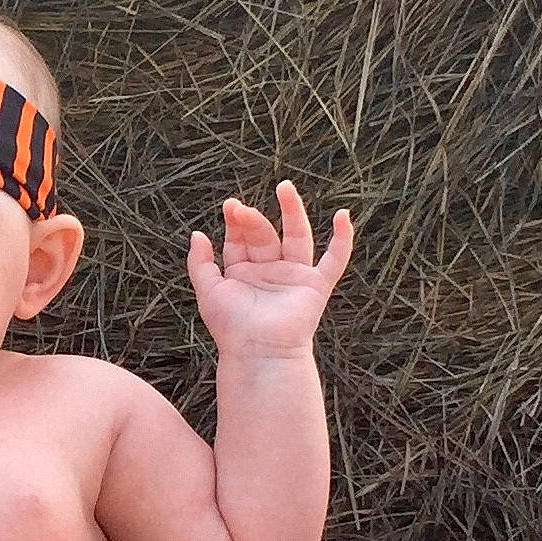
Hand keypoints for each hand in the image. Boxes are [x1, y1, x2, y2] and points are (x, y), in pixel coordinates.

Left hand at [187, 181, 352, 356]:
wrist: (257, 352)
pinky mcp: (315, 286)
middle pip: (264, 235)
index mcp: (244, 273)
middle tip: (240, 208)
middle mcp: (269, 271)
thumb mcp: (208, 291)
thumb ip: (200, 263)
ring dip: (292, 212)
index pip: (240, 240)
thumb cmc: (231, 328)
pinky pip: (334, 260)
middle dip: (252, 221)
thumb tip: (198, 233)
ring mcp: (293, 276)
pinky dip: (342, 240)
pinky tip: (343, 217)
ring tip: (284, 188)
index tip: (230, 208)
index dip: (235, 224)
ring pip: (296, 237)